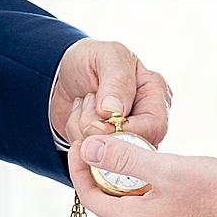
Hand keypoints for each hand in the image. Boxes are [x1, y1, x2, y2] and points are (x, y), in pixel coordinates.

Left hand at [51, 39, 171, 146]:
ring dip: (82, 130)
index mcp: (155, 93)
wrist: (62, 76)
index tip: (98, 119)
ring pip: (109, 157)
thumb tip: (115, 110)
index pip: (153, 126)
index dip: (124, 129)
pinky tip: (77, 119)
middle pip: (132, 147)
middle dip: (98, 131)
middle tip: (84, 101)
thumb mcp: (107, 56)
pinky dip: (75, 139)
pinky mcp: (107, 151)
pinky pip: (91, 160)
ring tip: (81, 103)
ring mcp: (126, 136)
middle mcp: (146, 118)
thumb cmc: (90, 60)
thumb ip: (116, 79)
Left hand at [69, 135, 216, 216]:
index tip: (82, 145)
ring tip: (136, 155)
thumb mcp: (166, 168)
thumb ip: (125, 159)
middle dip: (103, 174)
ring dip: (127, 182)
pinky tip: (162, 174)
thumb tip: (89, 150)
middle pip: (109, 202)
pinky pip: (150, 211)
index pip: (90, 197)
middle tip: (109, 145)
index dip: (80, 169)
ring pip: (131, 206)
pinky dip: (146, 192)